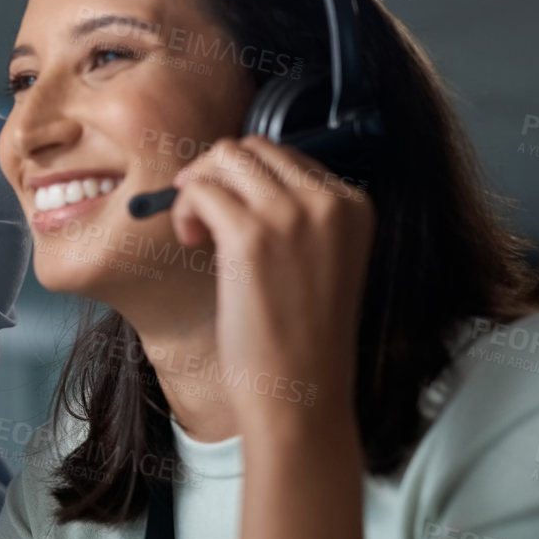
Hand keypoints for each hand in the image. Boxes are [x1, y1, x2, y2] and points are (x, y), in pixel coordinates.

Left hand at [169, 137, 374, 436]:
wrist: (301, 390)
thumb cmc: (300, 335)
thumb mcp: (318, 260)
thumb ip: (296, 215)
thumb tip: (232, 176)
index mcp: (353, 205)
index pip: (284, 154)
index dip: (244, 179)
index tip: (229, 213)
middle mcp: (329, 201)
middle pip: (252, 148)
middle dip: (216, 174)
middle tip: (201, 217)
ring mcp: (292, 214)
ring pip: (223, 158)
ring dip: (197, 187)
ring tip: (196, 232)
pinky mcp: (251, 235)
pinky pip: (199, 189)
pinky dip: (184, 208)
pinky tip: (191, 241)